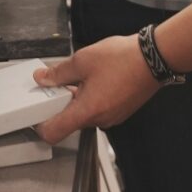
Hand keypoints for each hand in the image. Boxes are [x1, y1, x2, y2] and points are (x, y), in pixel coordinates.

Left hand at [33, 35, 160, 134]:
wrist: (155, 58)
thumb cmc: (124, 59)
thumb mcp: (82, 60)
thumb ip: (58, 73)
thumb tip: (42, 78)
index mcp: (87, 111)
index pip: (54, 133)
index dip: (40, 125)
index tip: (36, 113)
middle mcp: (100, 120)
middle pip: (69, 121)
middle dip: (61, 103)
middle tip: (59, 83)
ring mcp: (112, 117)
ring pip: (85, 114)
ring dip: (78, 99)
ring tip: (83, 76)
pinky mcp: (120, 111)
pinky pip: (99, 110)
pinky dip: (92, 98)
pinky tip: (97, 79)